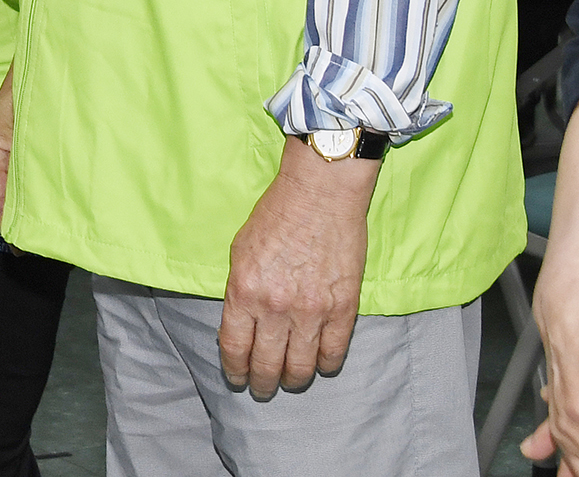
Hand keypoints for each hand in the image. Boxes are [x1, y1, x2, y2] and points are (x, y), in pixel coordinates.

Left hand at [219, 136, 378, 398]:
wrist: (321, 191)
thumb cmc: (276, 215)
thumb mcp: (240, 252)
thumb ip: (240, 292)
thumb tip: (241, 326)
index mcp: (244, 291)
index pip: (235, 349)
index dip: (235, 370)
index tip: (238, 378)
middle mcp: (276, 307)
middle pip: (267, 366)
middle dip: (262, 383)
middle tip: (263, 387)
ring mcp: (312, 310)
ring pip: (301, 368)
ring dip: (294, 379)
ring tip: (291, 380)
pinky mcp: (343, 307)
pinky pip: (334, 353)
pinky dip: (325, 364)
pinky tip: (319, 362)